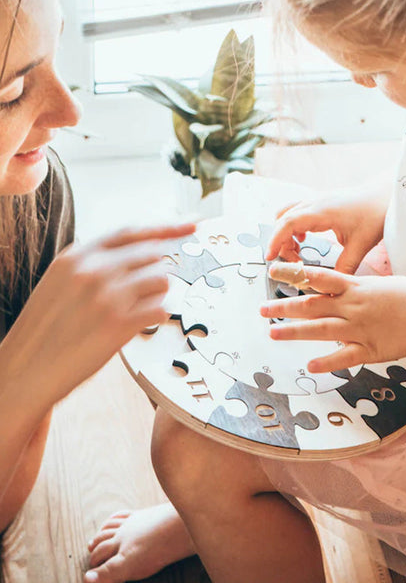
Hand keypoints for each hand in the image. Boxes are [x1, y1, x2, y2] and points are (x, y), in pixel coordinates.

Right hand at [0, 223, 194, 404]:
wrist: (24, 370)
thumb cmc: (47, 328)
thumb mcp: (61, 281)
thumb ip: (96, 263)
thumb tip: (143, 254)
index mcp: (78, 255)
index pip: (134, 231)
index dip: (168, 227)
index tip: (193, 224)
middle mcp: (94, 269)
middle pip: (155, 255)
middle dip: (157, 273)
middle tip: (145, 293)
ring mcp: (107, 295)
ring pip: (163, 280)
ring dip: (158, 295)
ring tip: (135, 311)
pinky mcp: (119, 324)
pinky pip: (161, 309)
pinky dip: (156, 317)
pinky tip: (137, 326)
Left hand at [260, 265, 405, 371]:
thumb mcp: (382, 282)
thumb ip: (358, 287)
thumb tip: (340, 287)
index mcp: (356, 287)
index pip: (318, 277)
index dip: (294, 274)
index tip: (273, 272)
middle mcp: (353, 307)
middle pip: (312, 306)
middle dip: (284, 307)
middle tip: (262, 310)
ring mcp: (360, 329)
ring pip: (321, 330)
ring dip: (294, 332)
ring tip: (273, 334)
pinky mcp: (370, 350)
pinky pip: (344, 357)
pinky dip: (326, 362)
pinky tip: (309, 366)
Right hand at [265, 187, 388, 274]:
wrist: (386, 195)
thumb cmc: (376, 213)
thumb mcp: (361, 245)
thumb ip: (344, 266)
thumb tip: (332, 287)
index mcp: (322, 211)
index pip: (288, 223)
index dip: (275, 241)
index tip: (269, 257)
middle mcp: (315, 203)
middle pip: (283, 220)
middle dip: (280, 242)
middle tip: (291, 263)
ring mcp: (316, 201)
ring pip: (287, 214)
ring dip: (285, 233)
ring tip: (297, 252)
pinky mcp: (320, 203)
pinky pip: (296, 212)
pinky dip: (293, 227)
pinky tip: (305, 239)